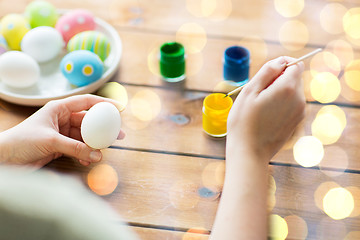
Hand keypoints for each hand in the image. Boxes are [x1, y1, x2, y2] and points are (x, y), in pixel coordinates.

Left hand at [0, 94, 124, 167]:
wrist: (5, 158)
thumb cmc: (21, 141)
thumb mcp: (50, 141)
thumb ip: (75, 147)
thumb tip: (97, 155)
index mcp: (59, 108)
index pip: (86, 102)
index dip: (103, 104)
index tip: (118, 110)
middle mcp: (63, 119)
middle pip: (89, 121)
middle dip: (104, 128)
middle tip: (119, 135)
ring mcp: (62, 133)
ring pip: (85, 136)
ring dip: (95, 144)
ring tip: (105, 151)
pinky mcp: (61, 146)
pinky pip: (79, 148)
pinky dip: (85, 154)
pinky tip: (88, 160)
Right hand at [227, 56, 304, 160]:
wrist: (249, 152)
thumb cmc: (243, 121)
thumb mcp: (249, 91)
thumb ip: (267, 71)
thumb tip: (281, 60)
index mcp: (287, 88)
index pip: (295, 65)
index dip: (281, 65)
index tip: (266, 75)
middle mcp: (299, 99)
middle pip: (295, 78)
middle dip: (279, 79)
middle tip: (259, 93)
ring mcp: (300, 112)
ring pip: (293, 91)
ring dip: (279, 92)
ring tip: (261, 106)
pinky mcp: (297, 122)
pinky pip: (292, 104)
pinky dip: (281, 104)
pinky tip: (266, 116)